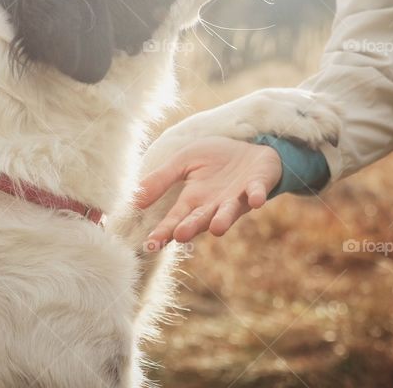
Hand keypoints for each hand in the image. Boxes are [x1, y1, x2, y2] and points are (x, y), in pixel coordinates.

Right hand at [135, 136, 281, 243]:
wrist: (247, 148)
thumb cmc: (213, 159)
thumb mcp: (183, 161)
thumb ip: (161, 179)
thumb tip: (135, 201)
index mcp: (194, 200)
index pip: (175, 218)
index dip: (164, 231)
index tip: (150, 244)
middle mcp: (214, 205)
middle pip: (200, 219)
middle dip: (191, 227)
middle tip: (180, 235)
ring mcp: (236, 198)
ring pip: (228, 212)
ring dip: (223, 220)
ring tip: (216, 227)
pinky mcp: (257, 186)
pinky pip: (256, 192)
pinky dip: (256, 196)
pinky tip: (255, 201)